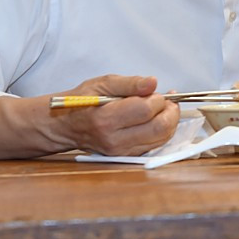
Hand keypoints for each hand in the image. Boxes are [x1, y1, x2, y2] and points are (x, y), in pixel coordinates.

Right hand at [53, 75, 179, 155]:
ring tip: (162, 108)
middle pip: (159, 128)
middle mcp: (115, 139)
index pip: (146, 110)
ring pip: (161, 139)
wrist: (67, 126)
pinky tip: (156, 119)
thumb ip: (131, 83)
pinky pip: (155, 145)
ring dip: (169, 121)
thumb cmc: (84, 102)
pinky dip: (161, 131)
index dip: (158, 98)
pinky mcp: (126, 156)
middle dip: (171, 111)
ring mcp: (121, 151)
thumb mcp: (103, 83)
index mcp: (107, 118)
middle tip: (167, 100)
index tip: (155, 92)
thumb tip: (153, 83)